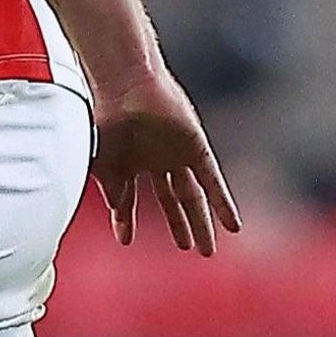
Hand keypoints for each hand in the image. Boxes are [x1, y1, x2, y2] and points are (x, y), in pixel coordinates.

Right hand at [88, 72, 241, 255]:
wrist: (125, 86)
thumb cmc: (105, 119)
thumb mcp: (103, 163)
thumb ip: (112, 190)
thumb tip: (119, 213)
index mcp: (127, 161)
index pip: (128, 198)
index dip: (126, 219)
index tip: (126, 240)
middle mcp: (153, 158)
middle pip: (171, 199)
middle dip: (179, 225)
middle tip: (188, 248)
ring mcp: (175, 153)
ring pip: (192, 195)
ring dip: (199, 222)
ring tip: (206, 250)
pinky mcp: (196, 148)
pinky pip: (213, 180)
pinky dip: (223, 204)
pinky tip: (233, 227)